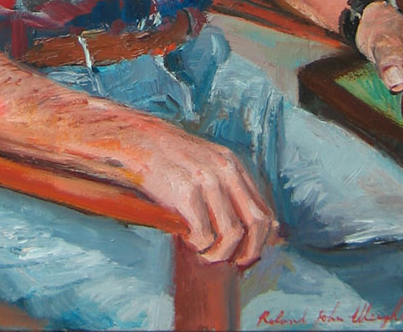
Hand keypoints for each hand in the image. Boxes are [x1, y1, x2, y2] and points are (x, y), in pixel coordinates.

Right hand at [135, 126, 277, 267]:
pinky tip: (186, 237)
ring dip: (218, 252)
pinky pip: (204, 234)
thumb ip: (230, 187)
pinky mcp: (185, 193)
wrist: (138, 140)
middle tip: (229, 261)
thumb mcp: (208, 163)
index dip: (260, 242)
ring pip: (231, 234)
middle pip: (256, 225)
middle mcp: (225, 170)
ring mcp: (206, 180)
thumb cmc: (171, 158)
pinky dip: (198, 244)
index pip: (265, 213)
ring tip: (202, 249)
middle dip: (247, 252)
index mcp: (233, 164)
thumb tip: (258, 224)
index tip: (244, 255)